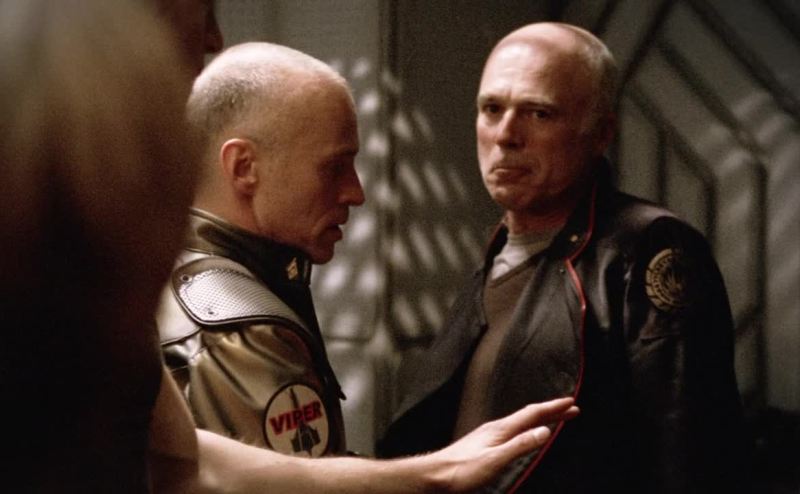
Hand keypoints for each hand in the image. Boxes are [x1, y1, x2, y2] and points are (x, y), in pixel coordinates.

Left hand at [425, 397, 577, 491]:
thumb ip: (519, 446)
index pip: (532, 414)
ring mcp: (489, 435)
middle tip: (571, 409)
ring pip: (521, 423)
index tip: (572, 403)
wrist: (435, 475)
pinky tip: (523, 435)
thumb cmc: (461, 471)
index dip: (553, 408)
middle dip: (551, 412)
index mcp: (501, 429)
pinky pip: (513, 431)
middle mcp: (496, 428)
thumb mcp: (494, 460)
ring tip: (553, 419)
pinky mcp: (484, 445)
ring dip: (540, 420)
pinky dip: (526, 429)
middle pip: (528, 416)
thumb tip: (545, 431)